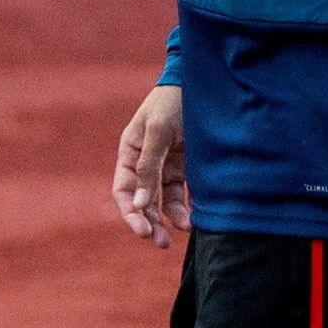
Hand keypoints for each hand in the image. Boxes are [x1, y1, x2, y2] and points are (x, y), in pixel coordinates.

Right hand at [112, 84, 188, 250]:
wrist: (204, 84)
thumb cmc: (173, 101)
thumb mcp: (158, 130)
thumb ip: (148, 167)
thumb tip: (139, 204)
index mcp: (130, 152)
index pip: (123, 190)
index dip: (130, 213)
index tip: (144, 231)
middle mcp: (145, 162)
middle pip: (142, 200)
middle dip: (150, 222)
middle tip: (162, 243)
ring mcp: (166, 165)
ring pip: (163, 201)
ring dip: (169, 218)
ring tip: (182, 231)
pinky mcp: (186, 167)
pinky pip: (183, 193)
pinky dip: (186, 207)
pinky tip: (192, 219)